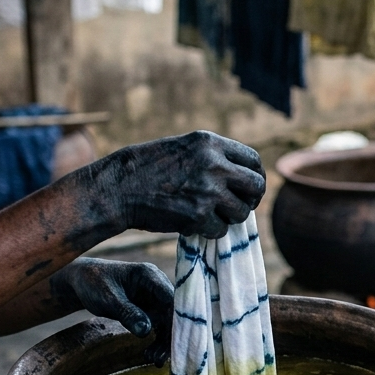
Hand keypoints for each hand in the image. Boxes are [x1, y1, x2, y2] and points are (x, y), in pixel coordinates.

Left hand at [50, 259, 173, 359]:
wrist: (84, 281)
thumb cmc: (94, 282)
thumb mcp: (107, 298)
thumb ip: (127, 313)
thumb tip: (146, 331)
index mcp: (150, 275)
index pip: (172, 298)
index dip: (177, 319)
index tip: (174, 340)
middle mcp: (158, 287)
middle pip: (173, 313)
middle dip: (169, 335)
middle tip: (159, 357)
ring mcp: (155, 299)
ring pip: (168, 323)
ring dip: (164, 342)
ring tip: (153, 360)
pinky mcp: (150, 311)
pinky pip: (160, 327)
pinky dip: (157, 341)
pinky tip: (151, 356)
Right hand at [95, 131, 265, 238]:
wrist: (118, 188)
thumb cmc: (148, 169)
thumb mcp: (184, 148)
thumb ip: (214, 157)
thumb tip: (244, 177)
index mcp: (210, 143)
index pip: (254, 160)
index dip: (256, 177)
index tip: (248, 188)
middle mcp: (214, 164)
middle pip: (256, 186)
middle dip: (251, 200)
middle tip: (238, 207)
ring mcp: (207, 190)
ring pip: (241, 212)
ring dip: (229, 218)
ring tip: (209, 215)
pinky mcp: (198, 215)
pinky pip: (220, 230)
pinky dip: (209, 231)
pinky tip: (193, 223)